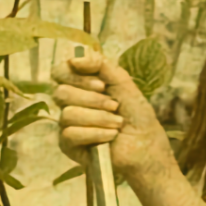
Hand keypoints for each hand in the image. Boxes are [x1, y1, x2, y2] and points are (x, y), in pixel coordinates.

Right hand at [52, 50, 172, 180]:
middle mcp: (70, 103)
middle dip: (93, 100)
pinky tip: (110, 137)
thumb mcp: (122, 82)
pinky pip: (70, 134)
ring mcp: (67, 125)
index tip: (102, 85)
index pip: (60, 73)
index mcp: (79, 86)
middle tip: (114, 106)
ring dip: (99, 118)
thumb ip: (100, 64)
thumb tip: (73, 60)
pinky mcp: (68, 146)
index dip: (77, 77)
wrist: (146, 145)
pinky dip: (95, 134)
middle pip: (61, 93)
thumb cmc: (136, 114)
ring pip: (68, 114)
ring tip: (117, 124)